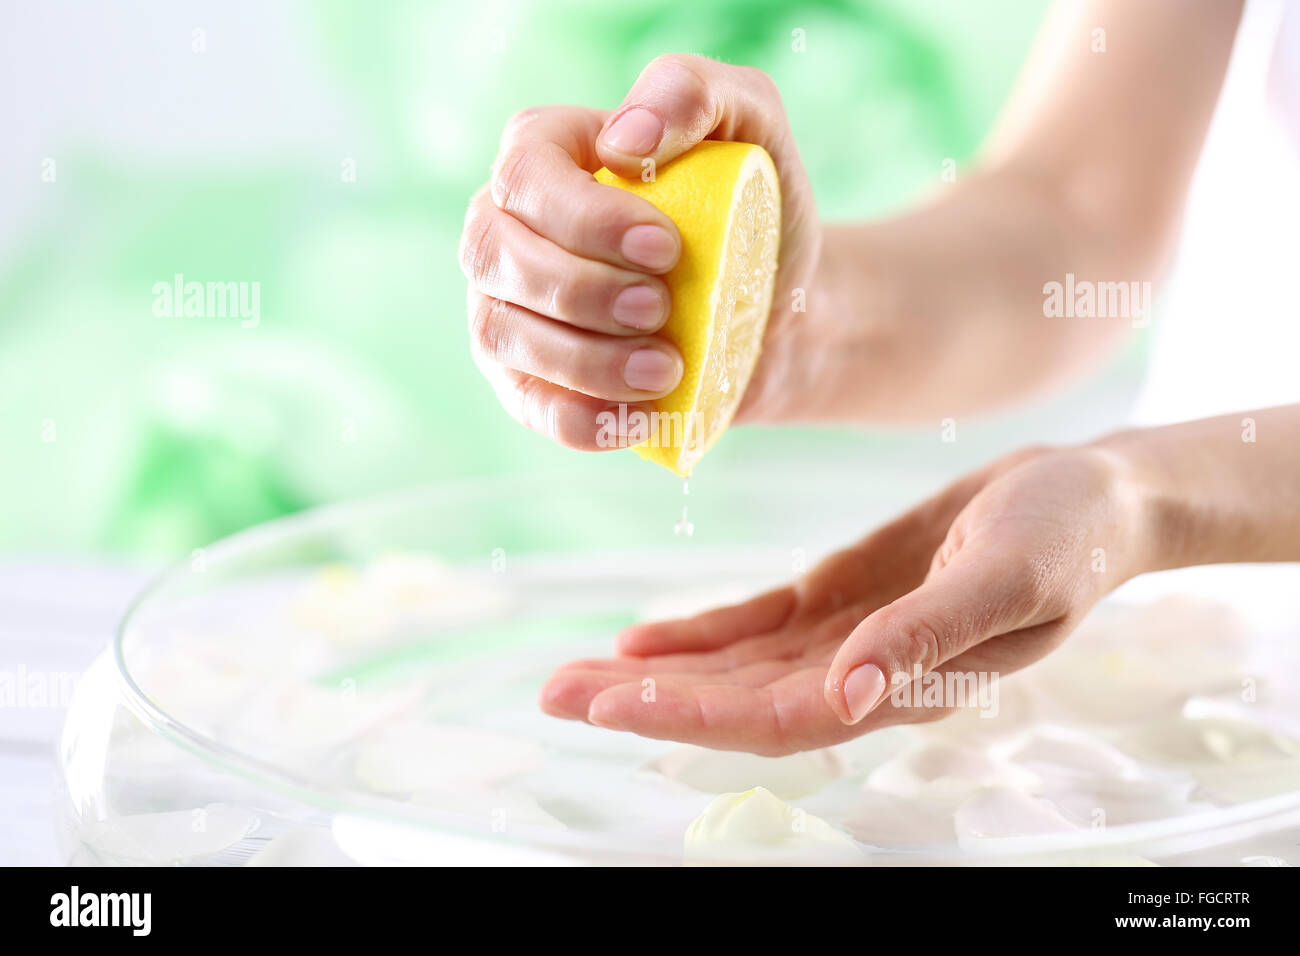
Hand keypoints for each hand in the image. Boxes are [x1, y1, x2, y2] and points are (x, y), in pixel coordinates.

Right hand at [460, 54, 819, 449]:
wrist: (774, 308)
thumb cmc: (754, 208)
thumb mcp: (750, 122)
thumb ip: (694, 92)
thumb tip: (624, 138)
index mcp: (545, 155)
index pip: (525, 175)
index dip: (583, 217)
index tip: (665, 247)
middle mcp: (506, 228)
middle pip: (497, 255)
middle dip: (580, 289)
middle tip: (663, 307)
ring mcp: (507, 308)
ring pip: (503, 333)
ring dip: (583, 359)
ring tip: (667, 368)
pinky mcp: (528, 380)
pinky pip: (530, 405)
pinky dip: (582, 418)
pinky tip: (641, 414)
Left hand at [540, 444, 1152, 754]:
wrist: (1088, 496)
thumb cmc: (1065, 536)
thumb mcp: (1006, 579)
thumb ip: (927, 639)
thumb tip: (848, 698)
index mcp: (898, 682)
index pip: (777, 717)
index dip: (694, 713)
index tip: (616, 700)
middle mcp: (857, 673)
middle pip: (733, 701)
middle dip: (644, 701)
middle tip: (555, 691)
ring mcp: (843, 637)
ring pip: (730, 669)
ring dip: (653, 675)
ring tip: (572, 673)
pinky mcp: (836, 596)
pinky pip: (752, 625)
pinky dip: (695, 636)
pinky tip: (641, 639)